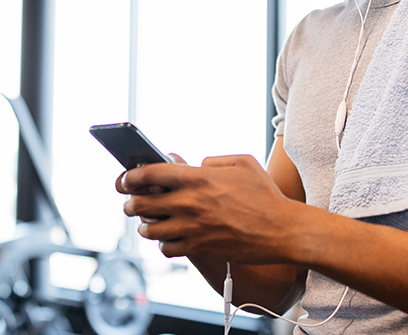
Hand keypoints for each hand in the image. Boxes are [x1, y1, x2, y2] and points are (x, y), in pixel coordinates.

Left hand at [117, 154, 303, 262]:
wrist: (282, 230)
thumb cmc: (265, 194)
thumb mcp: (242, 162)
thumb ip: (213, 160)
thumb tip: (195, 165)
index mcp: (197, 177)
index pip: (149, 174)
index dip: (130, 176)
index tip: (124, 179)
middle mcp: (190, 203)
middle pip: (142, 203)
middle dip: (131, 203)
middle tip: (131, 203)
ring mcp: (193, 227)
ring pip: (150, 229)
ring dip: (145, 225)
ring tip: (148, 223)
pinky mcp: (199, 248)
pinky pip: (167, 248)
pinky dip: (164, 243)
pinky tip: (169, 238)